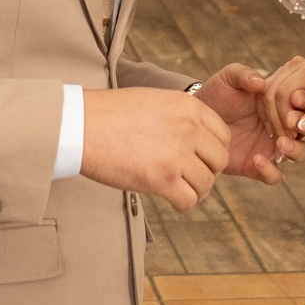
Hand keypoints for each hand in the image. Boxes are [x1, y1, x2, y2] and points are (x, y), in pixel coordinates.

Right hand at [81, 85, 228, 210]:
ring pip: (207, 183)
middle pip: (220, 160)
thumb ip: (180, 115)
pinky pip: (189, 200)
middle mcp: (188, 128)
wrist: (80, 125)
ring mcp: (177, 154)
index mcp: (189, 106)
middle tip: (189, 176)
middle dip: (208, 171)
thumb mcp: (154, 100)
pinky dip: (183, 204)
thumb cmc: (110, 114)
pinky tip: (171, 200)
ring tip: (179, 189)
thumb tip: (196, 138)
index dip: (213, 150)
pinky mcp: (162, 178)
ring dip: (195, 190)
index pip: (223, 135)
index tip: (199, 158)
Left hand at [193, 63, 304, 183]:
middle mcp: (281, 124)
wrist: (195, 117)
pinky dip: (270, 170)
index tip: (295, 99)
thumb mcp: (228, 78)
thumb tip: (261, 82)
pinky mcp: (257, 165)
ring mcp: (270, 146)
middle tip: (291, 124)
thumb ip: (243, 74)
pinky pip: (275, 176)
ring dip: (296, 150)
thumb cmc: (215, 94)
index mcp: (280, 103)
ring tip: (280, 143)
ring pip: (300, 154)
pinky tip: (256, 159)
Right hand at [255, 54, 304, 143]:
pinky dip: (268, 115)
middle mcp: (296, 64)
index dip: (284, 116)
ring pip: (265, 95)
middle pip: (271, 93)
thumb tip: (301, 124)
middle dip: (276, 119)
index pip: (284, 93)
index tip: (292, 136)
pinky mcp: (279, 78)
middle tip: (285, 140)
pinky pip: (264, 97)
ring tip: (284, 136)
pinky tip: (278, 130)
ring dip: (270, 119)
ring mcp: (286, 69)